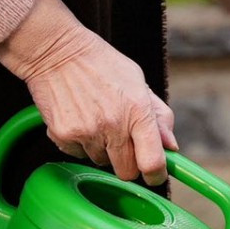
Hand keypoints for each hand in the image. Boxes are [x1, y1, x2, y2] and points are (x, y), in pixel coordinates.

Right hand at [0, 0, 177, 184]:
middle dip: (129, 163)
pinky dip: (80, 144)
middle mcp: (113, 124)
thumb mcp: (138, 81)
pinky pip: (78, 154)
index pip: (152, 161)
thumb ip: (158, 116)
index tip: (156, 176)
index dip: (157, 175)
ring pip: (101, 162)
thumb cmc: (102, 64)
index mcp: (138, 109)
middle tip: (123, 144)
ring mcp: (87, 132)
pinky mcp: (63, 136)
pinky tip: (79, 118)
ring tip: (96, 119)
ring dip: (103, 150)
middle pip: (127, 171)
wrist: (58, 52)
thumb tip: (171, 146)